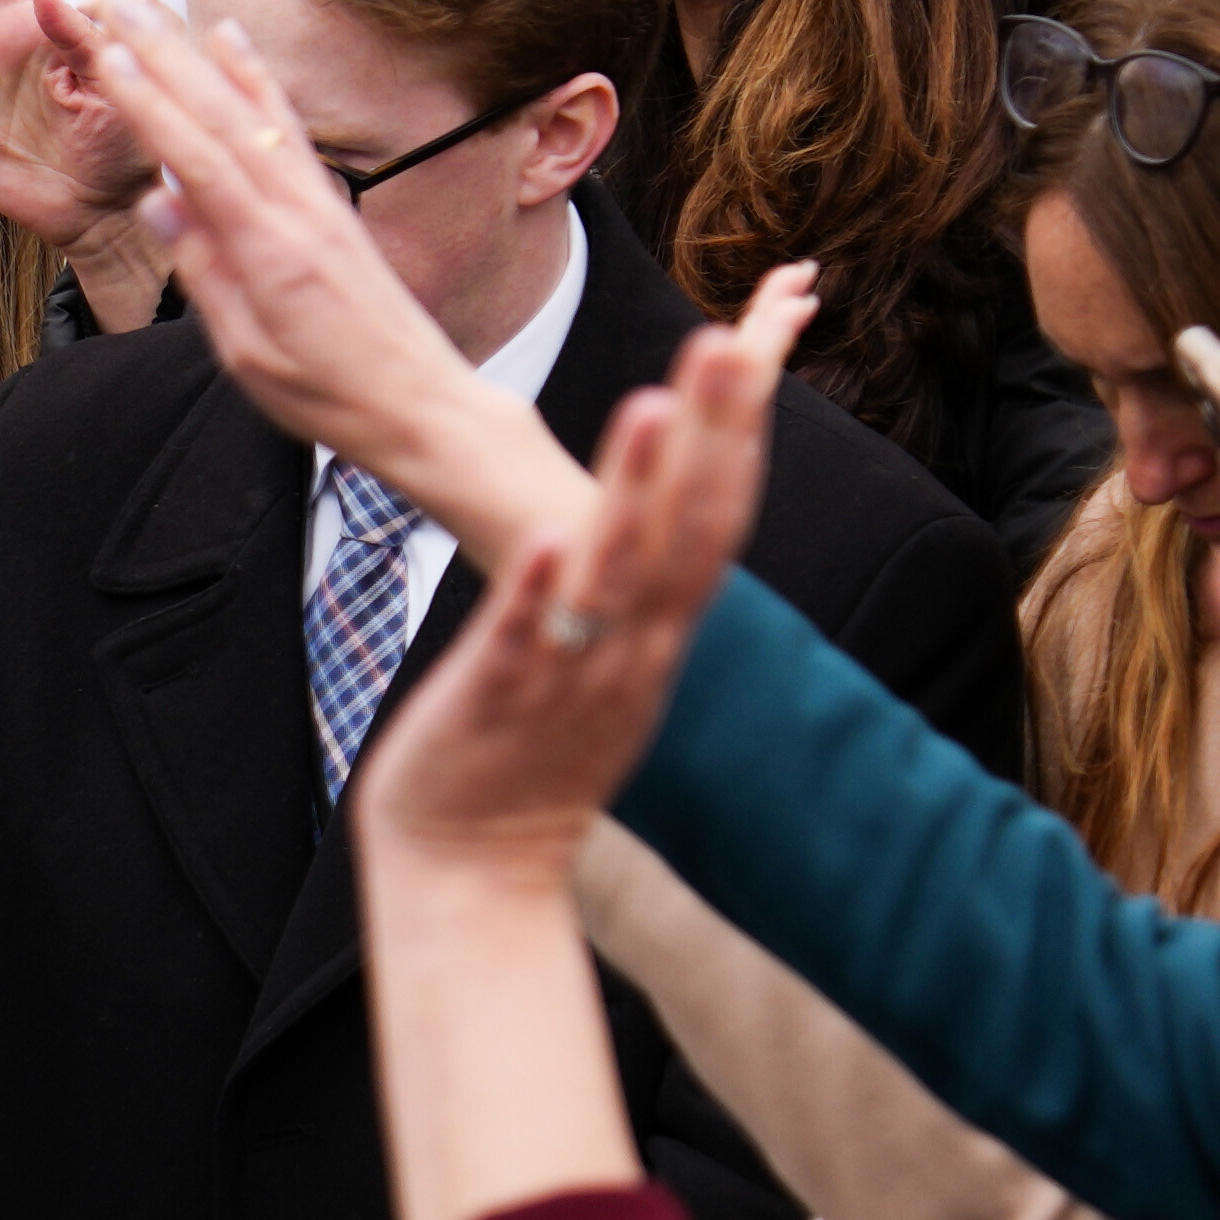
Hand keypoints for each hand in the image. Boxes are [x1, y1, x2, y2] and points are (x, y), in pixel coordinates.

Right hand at [98, 2, 588, 562]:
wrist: (419, 402)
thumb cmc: (333, 394)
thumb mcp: (251, 356)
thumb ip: (206, 277)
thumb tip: (159, 207)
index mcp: (269, 252)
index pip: (195, 160)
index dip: (150, 105)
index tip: (111, 59)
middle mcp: (297, 212)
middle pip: (220, 117)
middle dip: (166, 59)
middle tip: (122, 12)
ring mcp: (318, 203)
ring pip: (253, 111)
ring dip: (205, 56)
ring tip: (168, 12)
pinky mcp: (329, 205)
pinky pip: (285, 127)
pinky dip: (257, 81)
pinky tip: (238, 51)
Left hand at [352, 287, 801, 889]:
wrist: (472, 874)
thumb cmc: (529, 764)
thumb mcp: (609, 674)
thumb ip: (639, 604)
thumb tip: (667, 534)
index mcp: (652, 640)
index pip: (711, 529)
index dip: (732, 444)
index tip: (746, 357)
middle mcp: (626, 654)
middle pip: (684, 536)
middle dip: (707, 440)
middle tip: (726, 346)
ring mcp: (565, 680)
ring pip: (612, 579)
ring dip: (632, 493)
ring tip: (651, 406)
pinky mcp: (496, 706)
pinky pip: (522, 642)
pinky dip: (538, 591)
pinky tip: (550, 533)